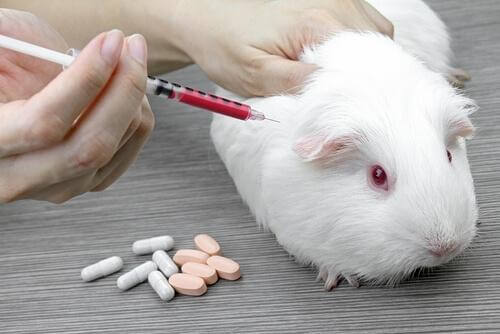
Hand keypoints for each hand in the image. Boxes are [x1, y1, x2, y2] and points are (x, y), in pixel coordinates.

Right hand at [0, 10, 153, 203]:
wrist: (1, 95)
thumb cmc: (0, 65)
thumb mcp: (4, 44)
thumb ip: (30, 49)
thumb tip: (97, 51)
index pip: (44, 121)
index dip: (86, 79)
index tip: (110, 42)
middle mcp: (16, 176)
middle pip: (88, 148)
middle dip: (123, 92)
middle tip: (132, 48)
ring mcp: (52, 188)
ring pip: (108, 153)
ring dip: (134, 102)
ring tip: (131, 61)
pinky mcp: (80, 184)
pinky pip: (122, 158)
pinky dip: (138, 122)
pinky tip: (132, 93)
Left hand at [174, 0, 392, 96]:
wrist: (210, 23)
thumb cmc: (227, 48)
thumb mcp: (256, 76)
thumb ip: (298, 83)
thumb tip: (336, 91)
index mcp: (316, 23)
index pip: (364, 61)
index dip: (360, 91)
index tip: (347, 112)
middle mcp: (334, 4)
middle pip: (378, 49)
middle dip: (366, 78)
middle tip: (340, 99)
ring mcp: (336, 0)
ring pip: (378, 38)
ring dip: (367, 63)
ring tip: (338, 81)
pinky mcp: (334, 4)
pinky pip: (368, 28)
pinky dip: (362, 50)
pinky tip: (339, 65)